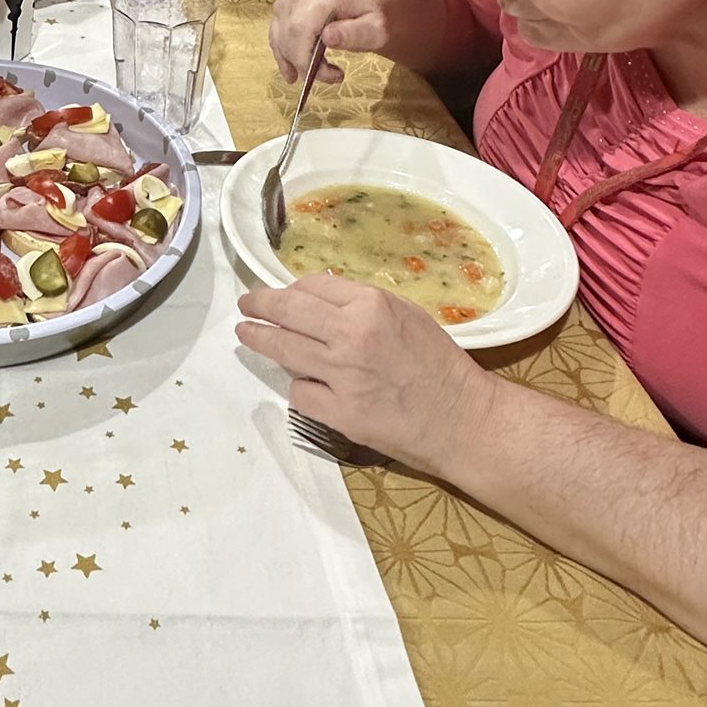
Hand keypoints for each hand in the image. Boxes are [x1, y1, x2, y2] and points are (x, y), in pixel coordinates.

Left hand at [235, 273, 494, 474]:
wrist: (461, 418)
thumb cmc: (440, 364)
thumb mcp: (406, 316)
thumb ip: (363, 304)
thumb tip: (320, 295)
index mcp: (371, 305)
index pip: (310, 288)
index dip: (287, 290)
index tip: (276, 294)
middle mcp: (351, 335)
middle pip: (286, 313)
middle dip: (258, 306)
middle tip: (245, 306)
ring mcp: (341, 375)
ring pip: (283, 351)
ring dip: (259, 340)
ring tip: (246, 334)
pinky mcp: (339, 412)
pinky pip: (300, 392)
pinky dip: (299, 386)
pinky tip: (302, 383)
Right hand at [267, 0, 403, 83]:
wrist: (368, 1)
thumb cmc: (374, 16)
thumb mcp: (377, 28)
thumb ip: (355, 33)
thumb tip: (327, 37)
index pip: (302, 32)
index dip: (307, 60)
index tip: (332, 76)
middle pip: (288, 37)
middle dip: (302, 64)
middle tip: (328, 77)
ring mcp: (290, 0)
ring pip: (279, 38)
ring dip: (290, 62)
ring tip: (309, 77)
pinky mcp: (285, 6)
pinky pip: (275, 34)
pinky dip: (282, 54)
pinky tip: (291, 69)